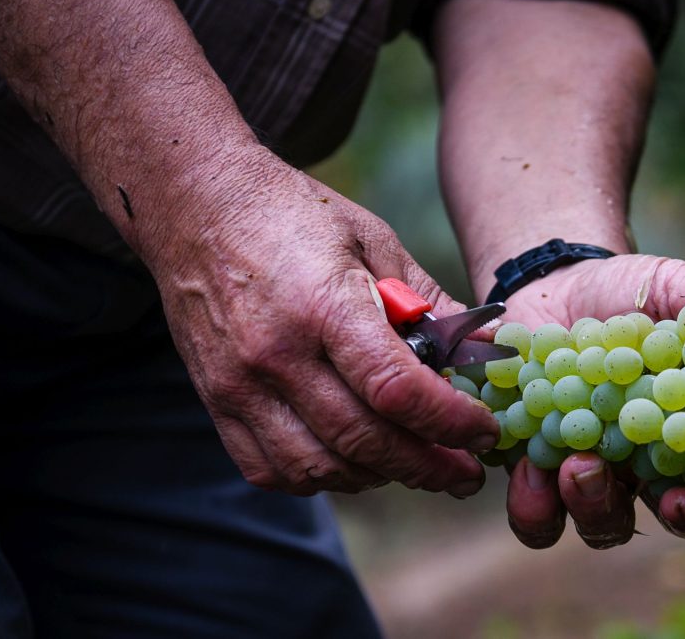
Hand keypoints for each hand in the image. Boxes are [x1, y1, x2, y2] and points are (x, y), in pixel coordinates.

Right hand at [152, 152, 497, 496]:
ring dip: (378, 476)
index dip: (450, 422)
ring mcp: (239, 385)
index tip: (484, 432)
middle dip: (429, 466)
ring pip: (319, 467)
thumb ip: (429, 302)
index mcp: (324, 305)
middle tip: (465, 472)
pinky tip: (353, 461)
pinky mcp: (215, 402)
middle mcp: (276, 354)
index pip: (396, 389)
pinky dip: (321, 477)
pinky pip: (271, 470)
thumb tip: (484, 347)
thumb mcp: (373, 241)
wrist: (200, 206)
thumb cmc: (295, 216)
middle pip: (364, 440)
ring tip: (414, 464)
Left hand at [498, 253, 684, 547]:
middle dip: (684, 513)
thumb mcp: (665, 285)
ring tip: (578, 465)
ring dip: (597, 506)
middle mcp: (654, 467)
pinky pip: (537, 514)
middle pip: (682, 513)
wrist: (550, 289)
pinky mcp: (540, 475)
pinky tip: (523, 464)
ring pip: (606, 524)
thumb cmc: (624, 293)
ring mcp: (597, 476)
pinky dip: (531, 501)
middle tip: (675, 498)